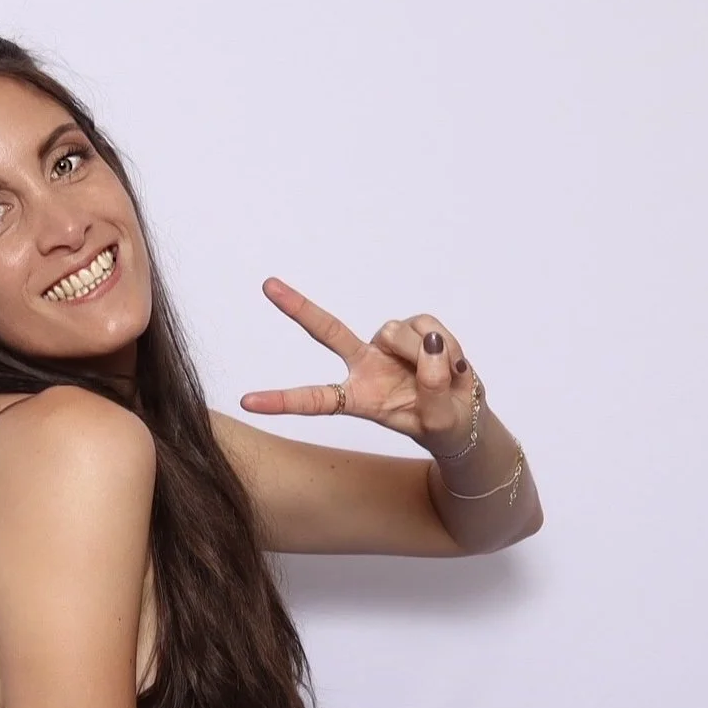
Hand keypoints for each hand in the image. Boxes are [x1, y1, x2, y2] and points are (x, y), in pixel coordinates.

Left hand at [241, 277, 479, 458]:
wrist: (462, 414)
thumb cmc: (439, 422)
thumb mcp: (438, 421)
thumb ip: (432, 389)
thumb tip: (430, 348)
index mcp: (357, 399)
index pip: (314, 400)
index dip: (281, 401)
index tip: (245, 402)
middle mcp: (363, 366)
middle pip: (327, 331)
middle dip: (297, 307)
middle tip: (267, 285)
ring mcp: (385, 345)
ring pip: (400, 332)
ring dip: (427, 354)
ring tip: (445, 377)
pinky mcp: (412, 329)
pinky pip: (426, 325)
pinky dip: (446, 344)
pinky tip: (451, 362)